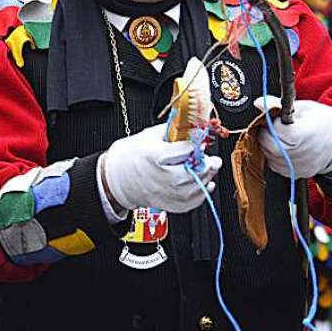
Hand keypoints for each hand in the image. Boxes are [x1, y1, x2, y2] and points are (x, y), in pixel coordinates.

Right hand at [100, 123, 220, 213]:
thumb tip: (188, 126)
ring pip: (195, 189)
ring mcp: (165, 193)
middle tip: (213, 159)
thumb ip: (170, 131)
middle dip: (208, 165)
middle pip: (193, 172)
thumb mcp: (148, 135)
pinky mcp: (168, 204)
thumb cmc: (131, 156)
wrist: (117, 177)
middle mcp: (161, 177)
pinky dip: (201, 194)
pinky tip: (206, 184)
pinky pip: (190, 203)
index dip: (196, 144)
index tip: (200, 140)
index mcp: (156, 156)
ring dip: (207, 178)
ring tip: (210, 169)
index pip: (185, 149)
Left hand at [253, 95, 331, 178]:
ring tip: (283, 135)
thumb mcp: (304, 108)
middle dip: (266, 132)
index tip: (275, 116)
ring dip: (269, 144)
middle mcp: (298, 154)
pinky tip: (286, 146)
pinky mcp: (294, 174)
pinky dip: (275, 155)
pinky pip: (274, 164)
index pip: (272, 129)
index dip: (270, 121)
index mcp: (301, 135)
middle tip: (276, 125)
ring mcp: (296, 167)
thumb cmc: (325, 123)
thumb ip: (278, 105)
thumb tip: (259, 103)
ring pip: (268, 155)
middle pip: (267, 144)